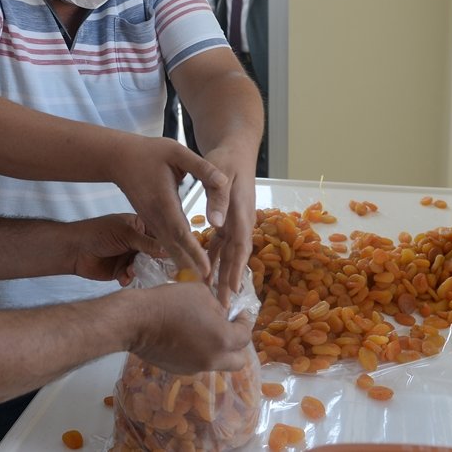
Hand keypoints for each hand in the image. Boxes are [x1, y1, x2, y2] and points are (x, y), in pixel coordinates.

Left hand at [70, 214, 165, 284]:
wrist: (74, 249)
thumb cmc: (98, 233)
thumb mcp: (126, 234)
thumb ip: (147, 243)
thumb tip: (168, 249)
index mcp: (140, 226)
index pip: (161, 236)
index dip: (168, 245)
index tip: (177, 255)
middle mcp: (137, 242)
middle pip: (156, 254)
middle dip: (156, 262)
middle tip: (160, 270)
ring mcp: (130, 256)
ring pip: (145, 267)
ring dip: (140, 271)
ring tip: (131, 271)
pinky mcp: (121, 271)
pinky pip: (132, 277)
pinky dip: (129, 278)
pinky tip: (123, 277)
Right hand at [109, 137, 229, 282]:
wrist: (119, 158)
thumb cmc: (149, 152)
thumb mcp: (176, 152)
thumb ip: (201, 167)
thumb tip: (224, 180)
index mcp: (164, 202)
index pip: (181, 232)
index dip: (194, 252)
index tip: (207, 269)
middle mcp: (155, 216)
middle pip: (174, 248)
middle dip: (191, 267)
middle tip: (208, 286)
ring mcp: (150, 221)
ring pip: (168, 248)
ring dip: (184, 265)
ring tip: (202, 282)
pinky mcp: (150, 222)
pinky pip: (163, 242)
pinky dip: (177, 255)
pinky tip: (189, 265)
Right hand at [128, 284, 252, 373]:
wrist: (137, 321)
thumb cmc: (171, 302)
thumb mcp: (201, 293)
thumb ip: (217, 306)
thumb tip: (222, 315)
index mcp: (223, 339)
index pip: (245, 335)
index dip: (245, 322)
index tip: (239, 313)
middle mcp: (214, 359)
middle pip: (238, 360)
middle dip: (237, 345)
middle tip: (228, 328)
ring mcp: (196, 367)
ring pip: (217, 363)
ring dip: (217, 350)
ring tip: (204, 331)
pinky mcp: (179, 370)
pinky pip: (198, 363)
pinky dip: (199, 352)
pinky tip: (186, 337)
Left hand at [200, 145, 256, 306]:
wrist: (236, 147)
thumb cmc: (227, 158)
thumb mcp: (221, 174)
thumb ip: (218, 197)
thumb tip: (215, 223)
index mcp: (242, 212)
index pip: (241, 246)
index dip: (236, 269)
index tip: (233, 289)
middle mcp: (242, 220)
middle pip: (238, 255)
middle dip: (231, 280)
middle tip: (224, 304)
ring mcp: (236, 220)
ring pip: (230, 252)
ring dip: (223, 272)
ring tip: (215, 294)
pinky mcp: (228, 218)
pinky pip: (224, 243)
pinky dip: (218, 258)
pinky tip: (208, 271)